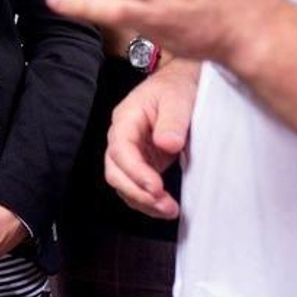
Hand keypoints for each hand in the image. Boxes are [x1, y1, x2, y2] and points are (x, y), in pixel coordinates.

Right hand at [106, 59, 199, 218]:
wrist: (181, 85)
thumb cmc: (176, 88)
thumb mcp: (178, 98)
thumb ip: (173, 121)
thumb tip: (166, 144)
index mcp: (126, 120)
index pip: (121, 151)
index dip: (135, 172)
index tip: (156, 187)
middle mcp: (122, 138)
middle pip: (116, 172)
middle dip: (138, 193)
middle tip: (164, 205)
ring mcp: (132, 152)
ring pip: (124, 184)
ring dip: (143, 202)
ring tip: (169, 210)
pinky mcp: (144, 163)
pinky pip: (137, 187)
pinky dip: (149, 201)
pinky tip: (165, 207)